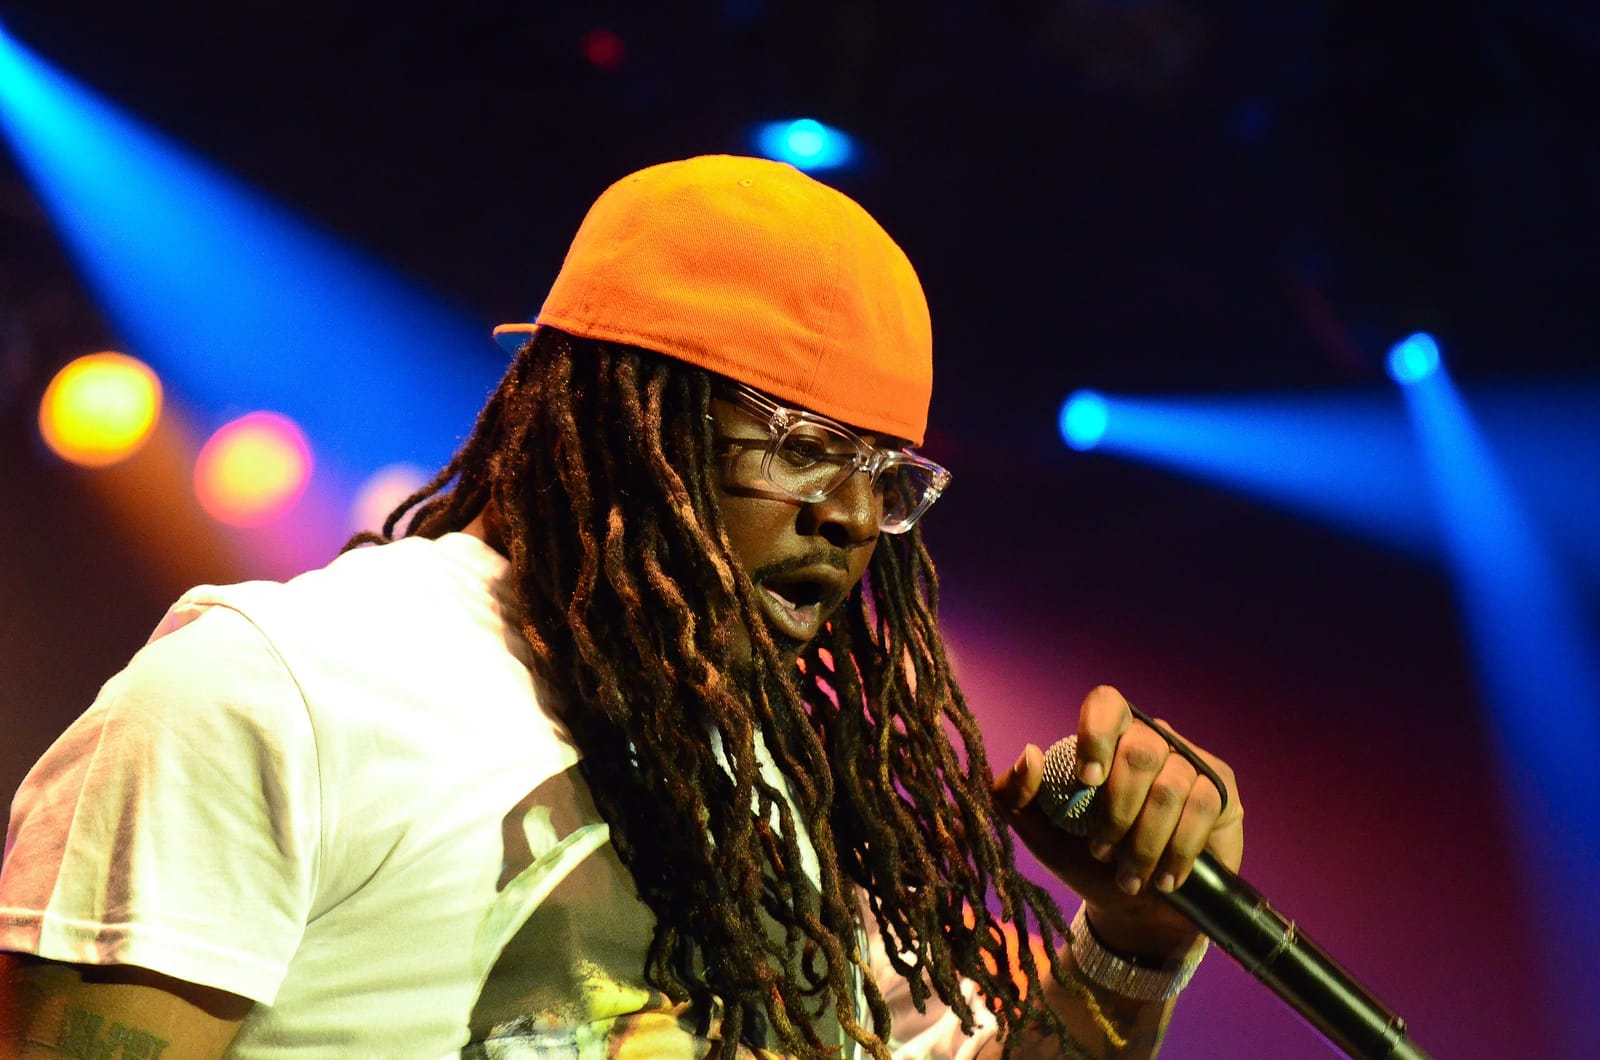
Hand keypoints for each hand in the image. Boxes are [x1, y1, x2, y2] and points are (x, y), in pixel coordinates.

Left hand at [992, 685, 1243, 960]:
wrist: (1134, 909)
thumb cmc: (1084, 859)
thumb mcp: (1039, 832)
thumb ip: (1014, 794)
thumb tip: (1030, 754)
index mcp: (1107, 737)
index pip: (1107, 703)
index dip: (1097, 736)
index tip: (1086, 782)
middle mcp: (1152, 739)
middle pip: (1140, 753)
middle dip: (1117, 812)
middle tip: (1102, 852)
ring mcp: (1191, 763)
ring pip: (1171, 788)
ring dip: (1144, 842)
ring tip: (1129, 876)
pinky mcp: (1222, 793)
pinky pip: (1204, 808)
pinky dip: (1178, 851)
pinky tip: (1165, 878)